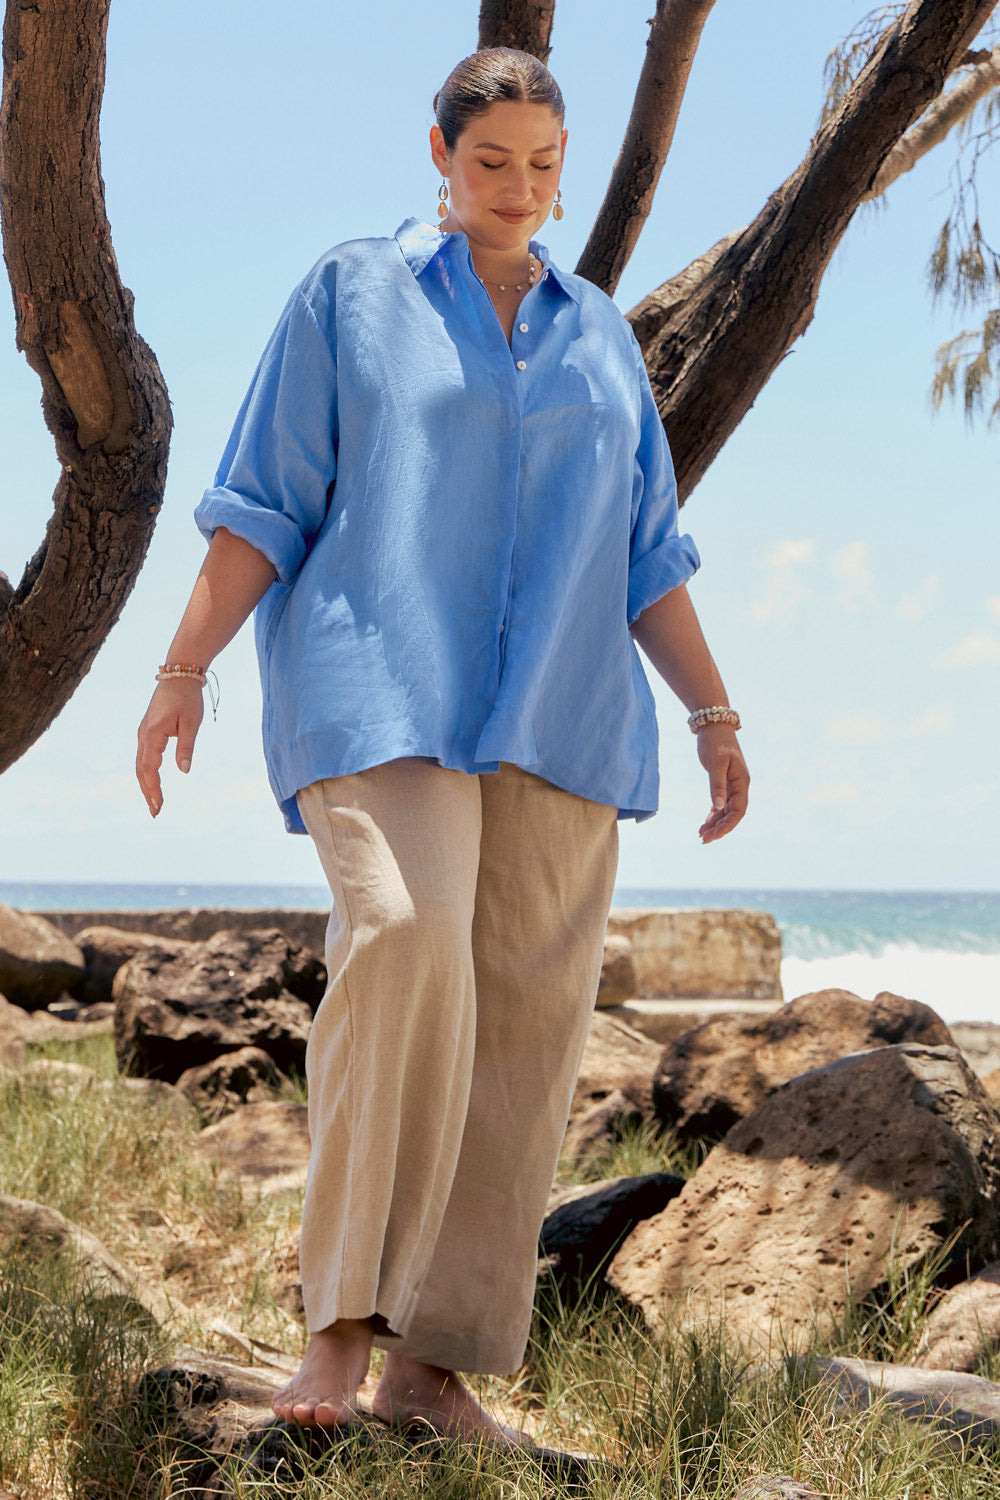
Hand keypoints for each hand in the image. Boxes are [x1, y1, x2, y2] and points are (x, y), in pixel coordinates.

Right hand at [136, 679, 204, 817]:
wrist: (178, 674)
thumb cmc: (188, 698)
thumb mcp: (191, 723)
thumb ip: (186, 747)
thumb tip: (184, 771)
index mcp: (153, 734)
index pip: (150, 769)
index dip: (153, 789)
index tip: (159, 806)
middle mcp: (143, 735)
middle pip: (140, 770)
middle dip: (148, 792)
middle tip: (156, 812)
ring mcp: (143, 733)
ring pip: (140, 764)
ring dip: (146, 784)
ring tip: (155, 802)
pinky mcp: (147, 730)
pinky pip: (143, 756)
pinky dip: (146, 772)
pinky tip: (153, 782)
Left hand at [695, 724, 748, 842]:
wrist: (712, 724)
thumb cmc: (715, 742)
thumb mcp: (715, 763)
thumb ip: (717, 785)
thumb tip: (717, 807)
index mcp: (742, 782)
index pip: (739, 810)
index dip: (728, 825)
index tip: (714, 835)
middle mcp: (740, 785)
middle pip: (732, 813)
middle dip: (720, 828)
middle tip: (703, 839)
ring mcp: (732, 784)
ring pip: (726, 810)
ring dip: (715, 823)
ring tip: (701, 834)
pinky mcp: (723, 781)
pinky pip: (721, 803)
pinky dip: (713, 814)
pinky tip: (705, 823)